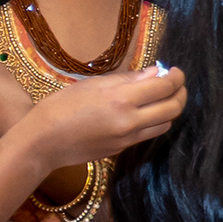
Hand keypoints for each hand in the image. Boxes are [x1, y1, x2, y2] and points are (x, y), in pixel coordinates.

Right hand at [21, 65, 185, 163]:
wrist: (42, 142)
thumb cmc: (59, 107)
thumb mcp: (91, 85)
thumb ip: (126, 80)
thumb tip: (154, 74)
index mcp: (121, 99)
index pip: (165, 87)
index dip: (176, 77)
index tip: (175, 71)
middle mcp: (130, 121)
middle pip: (173, 108)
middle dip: (180, 93)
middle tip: (175, 84)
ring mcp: (127, 138)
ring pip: (165, 124)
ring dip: (169, 109)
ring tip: (161, 98)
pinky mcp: (122, 149)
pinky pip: (147, 134)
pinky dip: (153, 121)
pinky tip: (143, 112)